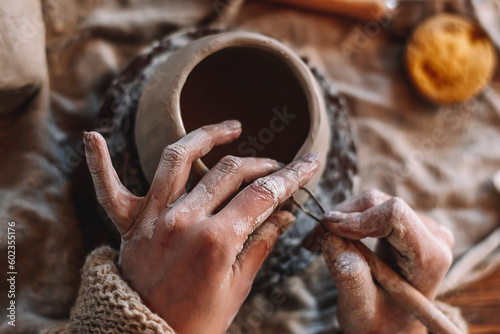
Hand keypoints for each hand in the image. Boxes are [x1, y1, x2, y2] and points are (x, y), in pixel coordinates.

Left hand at [83, 120, 318, 333]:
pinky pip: (108, 188)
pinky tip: (93, 136)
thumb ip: (261, 243)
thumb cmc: (197, 321)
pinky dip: (100, 163)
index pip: (263, 195)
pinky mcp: (130, 224)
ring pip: (179, 157)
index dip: (291, 176)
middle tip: (277, 166)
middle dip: (261, 164)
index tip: (309, 162)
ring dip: (207, 136)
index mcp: (216, 240)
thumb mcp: (238, 287)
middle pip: (230, 171)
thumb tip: (285, 214)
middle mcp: (184, 220)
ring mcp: (153, 217)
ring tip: (232, 128)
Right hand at [306, 189, 452, 333]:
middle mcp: (432, 236)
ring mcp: (423, 226)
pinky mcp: (408, 220)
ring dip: (341, 218)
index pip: (395, 215)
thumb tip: (330, 238)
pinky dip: (348, 218)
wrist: (393, 325)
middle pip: (380, 203)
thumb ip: (350, 279)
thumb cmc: (380, 322)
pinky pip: (372, 206)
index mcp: (429, 259)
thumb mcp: (360, 311)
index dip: (356, 218)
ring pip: (372, 201)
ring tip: (320, 240)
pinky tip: (335, 236)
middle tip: (313, 239)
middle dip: (342, 217)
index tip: (327, 231)